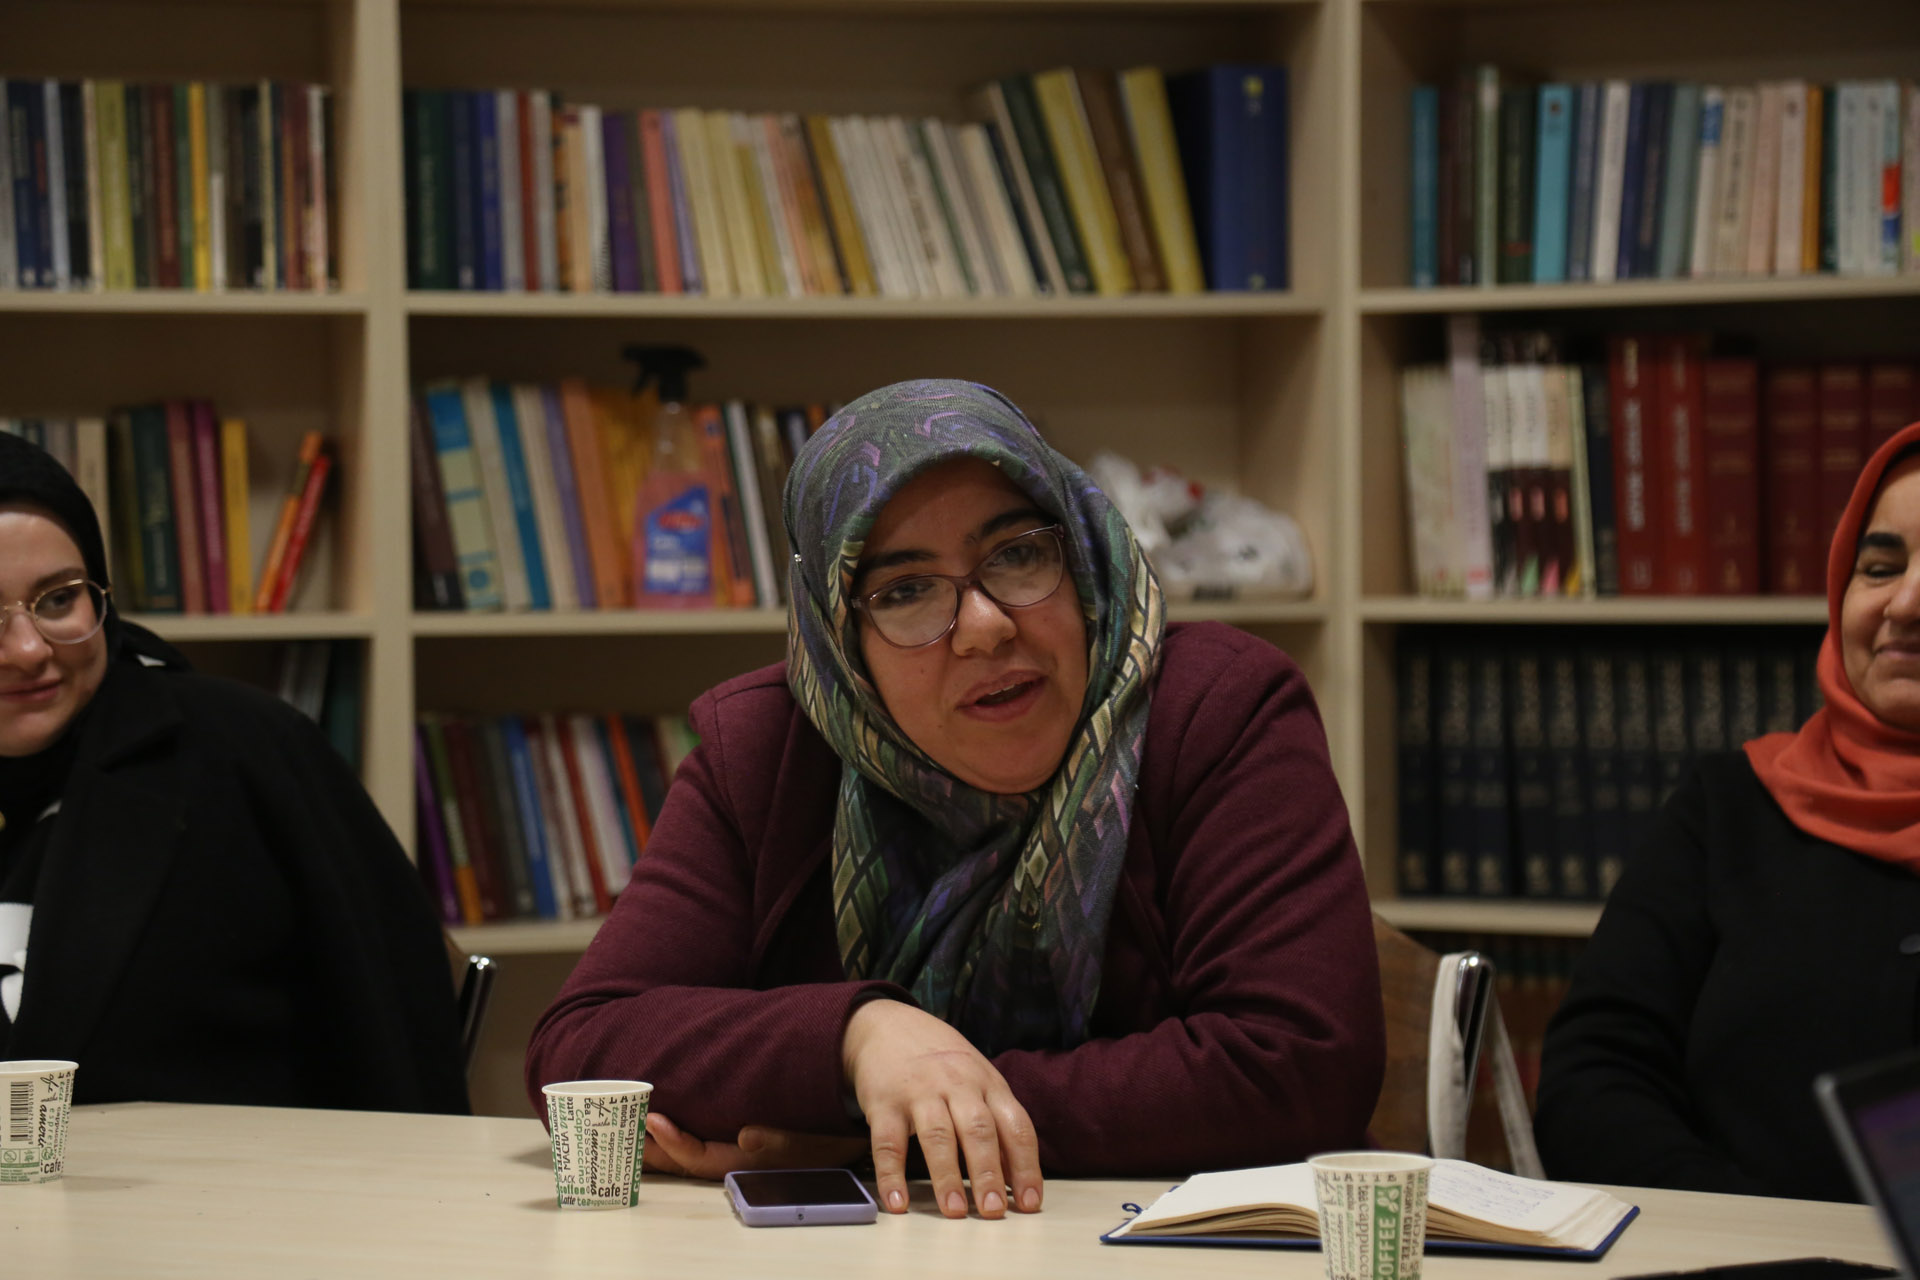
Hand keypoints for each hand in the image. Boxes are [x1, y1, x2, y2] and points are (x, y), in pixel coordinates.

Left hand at [642, 1112, 867, 1180]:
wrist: (853, 1123)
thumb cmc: (835, 1131)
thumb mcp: (817, 1141)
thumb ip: (782, 1143)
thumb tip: (745, 1138)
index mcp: (752, 1163)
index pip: (703, 1158)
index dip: (676, 1143)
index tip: (652, 1119)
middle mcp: (738, 1162)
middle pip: (686, 1162)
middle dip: (653, 1148)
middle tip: (619, 1126)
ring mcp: (737, 1153)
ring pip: (689, 1154)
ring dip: (659, 1144)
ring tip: (628, 1126)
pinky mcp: (738, 1141)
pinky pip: (700, 1141)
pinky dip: (676, 1135)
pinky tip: (660, 1123)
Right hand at [841, 999, 1042, 1219]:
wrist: (887, 1025)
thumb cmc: (941, 1062)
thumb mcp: (977, 1079)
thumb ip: (996, 1123)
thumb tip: (1015, 1179)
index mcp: (987, 1084)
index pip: (1015, 1126)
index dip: (1026, 1166)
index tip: (1029, 1203)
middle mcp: (957, 1086)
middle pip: (978, 1131)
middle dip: (988, 1174)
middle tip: (994, 1211)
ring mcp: (920, 1092)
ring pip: (937, 1136)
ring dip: (947, 1176)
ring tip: (955, 1211)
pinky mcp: (884, 1102)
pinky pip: (888, 1142)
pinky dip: (892, 1174)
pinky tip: (898, 1202)